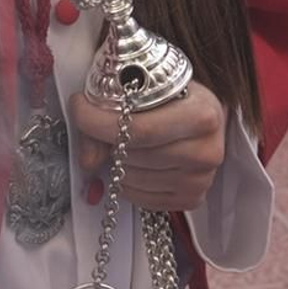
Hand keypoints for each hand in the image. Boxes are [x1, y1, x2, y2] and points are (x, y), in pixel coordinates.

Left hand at [71, 81, 227, 211]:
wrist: (199, 113)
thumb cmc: (172, 97)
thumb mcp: (145, 88)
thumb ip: (109, 117)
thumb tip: (88, 161)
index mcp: (202, 114)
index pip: (140, 129)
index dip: (100, 122)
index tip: (80, 109)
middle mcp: (207, 150)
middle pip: (134, 156)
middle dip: (108, 141)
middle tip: (105, 125)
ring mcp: (201, 179)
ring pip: (134, 179)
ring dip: (117, 163)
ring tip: (126, 144)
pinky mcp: (192, 198)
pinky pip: (142, 199)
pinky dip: (128, 183)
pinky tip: (134, 164)